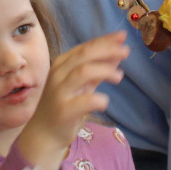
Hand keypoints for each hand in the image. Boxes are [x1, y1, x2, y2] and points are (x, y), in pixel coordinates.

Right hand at [15, 32, 127, 169]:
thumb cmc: (65, 104)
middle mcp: (58, 73)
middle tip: (126, 51)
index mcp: (62, 63)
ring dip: (104, 70)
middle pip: (84, 55)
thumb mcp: (82, 83)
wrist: (44, 133)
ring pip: (83, 72)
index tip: (122, 36)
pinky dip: (99, 99)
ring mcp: (59, 91)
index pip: (85, 47)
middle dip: (107, 50)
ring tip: (119, 76)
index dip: (105, 40)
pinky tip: (105, 101)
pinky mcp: (63, 110)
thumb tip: (118, 52)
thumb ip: (98, 68)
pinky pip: (85, 101)